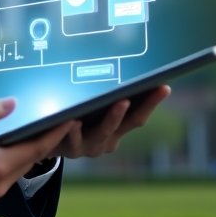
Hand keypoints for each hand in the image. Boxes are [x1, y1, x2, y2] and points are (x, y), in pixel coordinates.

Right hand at [0, 97, 73, 205]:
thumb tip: (13, 103)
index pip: (36, 149)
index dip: (55, 134)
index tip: (71, 120)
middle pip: (32, 160)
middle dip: (47, 141)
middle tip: (62, 121)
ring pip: (22, 170)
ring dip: (32, 152)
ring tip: (44, 131)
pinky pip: (10, 176)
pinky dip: (17, 161)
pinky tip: (18, 147)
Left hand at [47, 85, 170, 159]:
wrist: (51, 145)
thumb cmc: (77, 120)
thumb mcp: (93, 109)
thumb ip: (105, 96)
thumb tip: (123, 67)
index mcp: (119, 129)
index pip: (139, 115)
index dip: (152, 103)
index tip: (164, 87)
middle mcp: (109, 140)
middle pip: (127, 124)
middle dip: (139, 108)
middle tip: (140, 95)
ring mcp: (91, 146)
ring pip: (102, 134)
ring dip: (112, 119)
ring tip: (118, 104)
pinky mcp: (71, 149)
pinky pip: (73, 140)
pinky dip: (74, 130)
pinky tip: (74, 120)